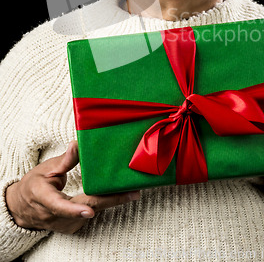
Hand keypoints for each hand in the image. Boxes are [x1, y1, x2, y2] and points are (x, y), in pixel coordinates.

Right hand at [5, 141, 139, 233]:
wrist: (22, 208)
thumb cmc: (35, 185)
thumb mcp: (45, 168)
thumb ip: (64, 160)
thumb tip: (77, 144)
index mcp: (44, 198)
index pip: (60, 206)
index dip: (75, 209)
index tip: (89, 211)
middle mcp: (55, 216)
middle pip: (86, 209)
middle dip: (110, 201)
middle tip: (132, 193)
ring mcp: (64, 224)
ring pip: (91, 211)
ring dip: (111, 201)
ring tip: (131, 190)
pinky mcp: (72, 227)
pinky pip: (91, 214)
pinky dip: (103, 204)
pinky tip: (116, 195)